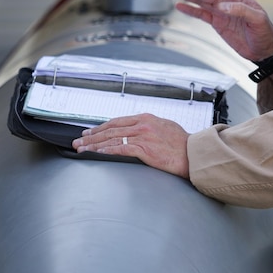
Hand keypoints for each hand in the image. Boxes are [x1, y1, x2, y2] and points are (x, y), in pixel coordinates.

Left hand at [72, 113, 189, 177]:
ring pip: (111, 139)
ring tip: (81, 148)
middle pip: (110, 129)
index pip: (116, 122)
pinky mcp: (144, 149)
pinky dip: (104, 151)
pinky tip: (95, 153)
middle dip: (91, 135)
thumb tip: (139, 131)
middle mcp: (141, 124)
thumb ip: (150, 128)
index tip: (89, 132)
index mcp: (145, 118)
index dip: (100, 127)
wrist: (194, 154)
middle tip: (78, 140)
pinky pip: (119, 149)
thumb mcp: (165, 127)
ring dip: (93, 144)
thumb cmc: (183, 144)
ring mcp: (142, 136)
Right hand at [167, 0, 272, 60]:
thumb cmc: (265, 33)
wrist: (265, 50)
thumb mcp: (258, 20)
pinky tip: (180, 6)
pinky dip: (191, 10)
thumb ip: (241, 10)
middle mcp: (227, 1)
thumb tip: (223, 6)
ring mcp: (221, 12)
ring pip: (200, 1)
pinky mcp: (217, 23)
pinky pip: (201, 14)